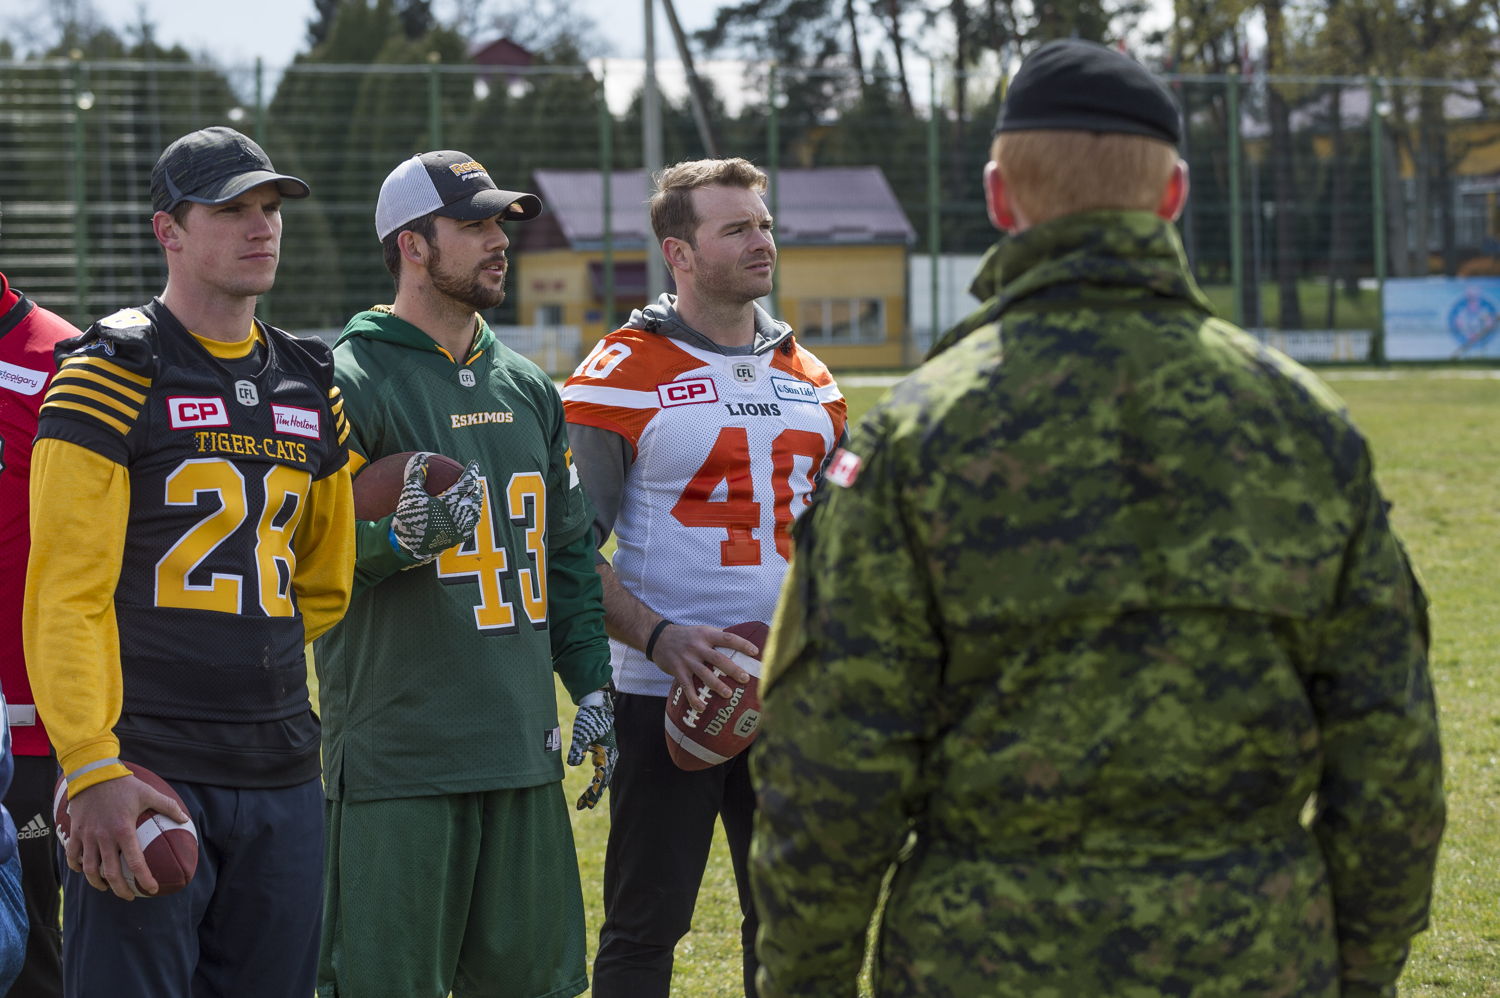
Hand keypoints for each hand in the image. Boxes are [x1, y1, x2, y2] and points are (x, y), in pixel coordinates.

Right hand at [63, 775, 189, 900]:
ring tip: (107, 888)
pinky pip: (72, 856)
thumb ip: (168, 806)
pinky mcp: (74, 832)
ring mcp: (87, 836)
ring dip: (98, 883)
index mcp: (124, 830)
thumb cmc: (123, 785)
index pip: (135, 863)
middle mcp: (104, 837)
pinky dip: (78, 867)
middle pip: (110, 873)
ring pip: (89, 869)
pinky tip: (86, 871)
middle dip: (121, 889)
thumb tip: (185, 818)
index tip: (151, 889)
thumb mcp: (148, 793)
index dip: (144, 879)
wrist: (93, 773)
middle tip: (129, 896)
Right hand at [390, 453, 483, 561]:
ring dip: (476, 503)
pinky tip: (468, 517)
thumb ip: (416, 474)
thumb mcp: (410, 493)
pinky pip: (470, 527)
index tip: (473, 464)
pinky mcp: (458, 539)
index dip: (471, 471)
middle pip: (476, 498)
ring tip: (474, 498)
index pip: (467, 482)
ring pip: (476, 512)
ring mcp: (461, 528)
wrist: (410, 546)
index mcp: (451, 502)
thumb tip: (420, 457)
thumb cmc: (409, 518)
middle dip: (477, 488)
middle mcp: (460, 515)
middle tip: (475, 482)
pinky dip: (471, 518)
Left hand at [567, 690, 617, 810]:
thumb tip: (573, 764)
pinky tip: (592, 781)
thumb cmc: (589, 717)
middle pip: (603, 779)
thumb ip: (578, 748)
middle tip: (583, 807)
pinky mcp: (603, 749)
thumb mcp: (582, 733)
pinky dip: (596, 777)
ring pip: (603, 774)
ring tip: (584, 800)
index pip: (602, 778)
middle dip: (594, 793)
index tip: (588, 805)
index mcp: (608, 753)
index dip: (595, 792)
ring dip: (594, 787)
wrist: (596, 703)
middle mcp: (611, 755)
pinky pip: (601, 767)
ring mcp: (608, 752)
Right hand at [649, 625, 757, 711]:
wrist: (658, 638)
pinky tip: (702, 708)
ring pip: (704, 673)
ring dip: (716, 685)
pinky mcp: (678, 671)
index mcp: (706, 634)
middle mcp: (697, 646)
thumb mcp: (701, 631)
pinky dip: (694, 698)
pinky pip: (687, 687)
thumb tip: (741, 643)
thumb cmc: (686, 636)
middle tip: (745, 679)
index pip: (727, 638)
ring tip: (728, 694)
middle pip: (718, 658)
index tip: (755, 652)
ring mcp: (687, 659)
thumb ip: (717, 637)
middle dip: (732, 669)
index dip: (742, 644)